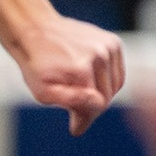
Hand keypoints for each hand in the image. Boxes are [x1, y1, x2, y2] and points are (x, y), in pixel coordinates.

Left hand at [11, 15, 125, 134]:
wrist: (37, 30)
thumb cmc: (37, 65)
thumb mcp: (42, 91)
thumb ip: (71, 102)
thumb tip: (94, 108)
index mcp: (82, 69)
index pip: (98, 106)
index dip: (86, 117)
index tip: (74, 125)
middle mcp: (100, 55)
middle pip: (108, 96)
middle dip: (93, 106)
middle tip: (76, 109)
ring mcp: (109, 46)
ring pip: (116, 85)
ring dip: (102, 92)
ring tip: (82, 92)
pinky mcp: (113, 42)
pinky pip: (118, 71)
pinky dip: (108, 79)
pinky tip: (91, 77)